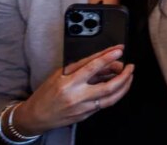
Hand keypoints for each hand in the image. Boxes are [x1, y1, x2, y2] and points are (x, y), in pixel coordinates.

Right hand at [13, 45, 133, 135]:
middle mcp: (77, 96)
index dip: (107, 58)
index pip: (92, 67)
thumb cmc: (47, 92)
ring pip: (111, 98)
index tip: (119, 50)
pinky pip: (105, 104)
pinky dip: (115, 94)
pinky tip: (119, 87)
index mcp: (68, 83)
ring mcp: (83, 108)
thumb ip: (82, 66)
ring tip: (129, 76)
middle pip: (108, 87)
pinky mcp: (86, 115)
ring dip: (124, 86)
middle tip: (130, 66)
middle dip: (124, 75)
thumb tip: (103, 59)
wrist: (36, 116)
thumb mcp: (60, 73)